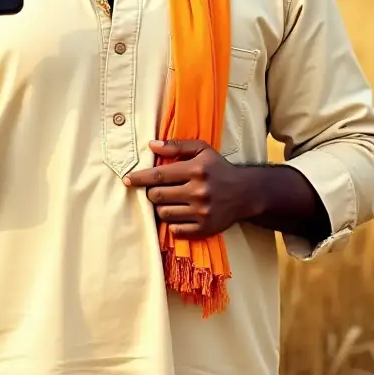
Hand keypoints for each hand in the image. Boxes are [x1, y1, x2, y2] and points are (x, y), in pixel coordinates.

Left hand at [122, 139, 246, 237]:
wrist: (246, 193)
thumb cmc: (219, 168)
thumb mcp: (202, 150)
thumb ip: (176, 146)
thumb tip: (151, 145)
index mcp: (196, 169)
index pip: (159, 175)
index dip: (139, 178)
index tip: (127, 179)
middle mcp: (199, 191)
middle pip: (157, 196)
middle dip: (151, 193)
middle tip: (155, 190)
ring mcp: (202, 212)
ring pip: (164, 213)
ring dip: (160, 208)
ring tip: (168, 201)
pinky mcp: (205, 228)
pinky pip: (176, 229)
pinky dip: (172, 223)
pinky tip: (178, 214)